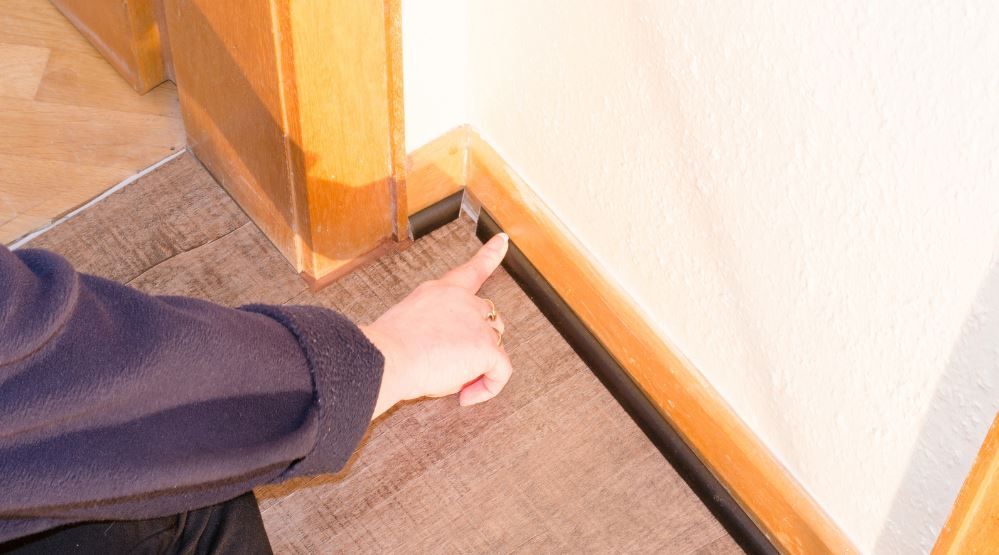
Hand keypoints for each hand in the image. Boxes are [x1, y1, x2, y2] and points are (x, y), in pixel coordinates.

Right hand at [362, 233, 511, 418]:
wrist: (387, 358)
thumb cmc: (386, 349)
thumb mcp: (406, 325)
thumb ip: (431, 329)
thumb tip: (447, 353)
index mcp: (441, 291)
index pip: (472, 270)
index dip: (491, 254)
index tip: (504, 240)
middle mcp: (463, 301)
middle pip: (488, 317)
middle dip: (478, 341)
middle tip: (453, 367)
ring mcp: (477, 323)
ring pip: (494, 345)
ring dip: (479, 366)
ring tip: (453, 382)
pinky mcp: (486, 348)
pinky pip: (501, 372)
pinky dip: (488, 388)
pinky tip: (466, 397)